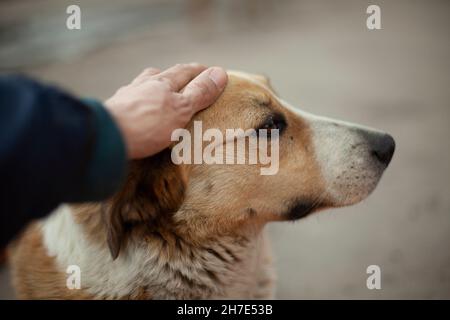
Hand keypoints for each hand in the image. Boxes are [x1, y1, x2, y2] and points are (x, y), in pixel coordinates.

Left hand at [104, 63, 227, 158]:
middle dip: (175, 75)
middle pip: (161, 74)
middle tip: (184, 77)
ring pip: (142, 84)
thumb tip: (220, 72)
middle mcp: (143, 85)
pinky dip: (137, 100)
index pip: (185, 71)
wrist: (108, 138)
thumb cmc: (147, 124)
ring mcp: (126, 97)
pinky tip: (136, 108)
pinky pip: (129, 100)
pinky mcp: (113, 111)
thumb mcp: (182, 109)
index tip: (209, 70)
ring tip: (158, 89)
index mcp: (163, 83)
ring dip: (152, 85)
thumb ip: (199, 92)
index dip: (198, 71)